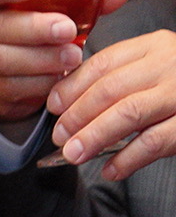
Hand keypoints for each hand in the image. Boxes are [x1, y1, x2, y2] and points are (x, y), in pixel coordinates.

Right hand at [0, 0, 130, 121]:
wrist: (15, 66)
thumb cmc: (39, 22)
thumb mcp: (60, 4)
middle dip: (35, 29)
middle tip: (68, 30)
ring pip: (5, 61)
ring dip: (42, 59)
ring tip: (73, 57)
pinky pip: (12, 87)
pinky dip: (39, 83)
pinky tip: (59, 78)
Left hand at [45, 27, 175, 178]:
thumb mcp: (156, 69)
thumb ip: (121, 78)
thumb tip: (65, 103)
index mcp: (154, 46)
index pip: (102, 62)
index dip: (71, 87)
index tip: (52, 108)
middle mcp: (171, 63)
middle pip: (111, 89)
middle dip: (77, 116)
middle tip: (59, 138)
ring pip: (129, 112)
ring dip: (94, 136)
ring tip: (73, 155)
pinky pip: (156, 141)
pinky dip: (128, 158)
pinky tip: (111, 170)